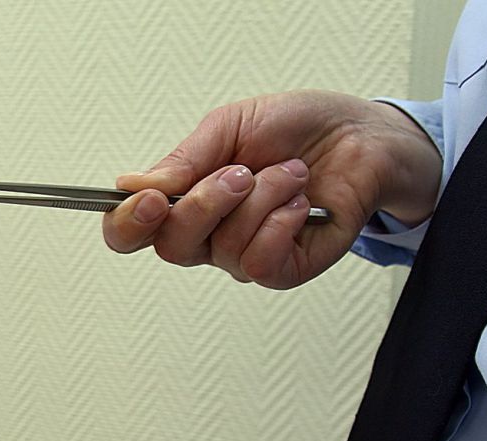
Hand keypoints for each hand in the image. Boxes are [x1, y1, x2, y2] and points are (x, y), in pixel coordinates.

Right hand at [103, 90, 441, 288]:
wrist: (360, 136)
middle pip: (171, 245)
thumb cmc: (295, 129)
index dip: (126, 223)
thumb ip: (184, 158)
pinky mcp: (282, 269)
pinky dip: (280, 224)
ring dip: (261, 199)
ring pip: (223, 248)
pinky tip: (300, 204)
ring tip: (289, 174)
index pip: (130, 231)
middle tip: (240, 171)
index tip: (147, 199)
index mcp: (182, 199)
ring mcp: (242, 255)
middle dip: (205, 203)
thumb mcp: (230, 125)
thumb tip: (133, 184)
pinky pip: (259, 262)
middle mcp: (206, 235)